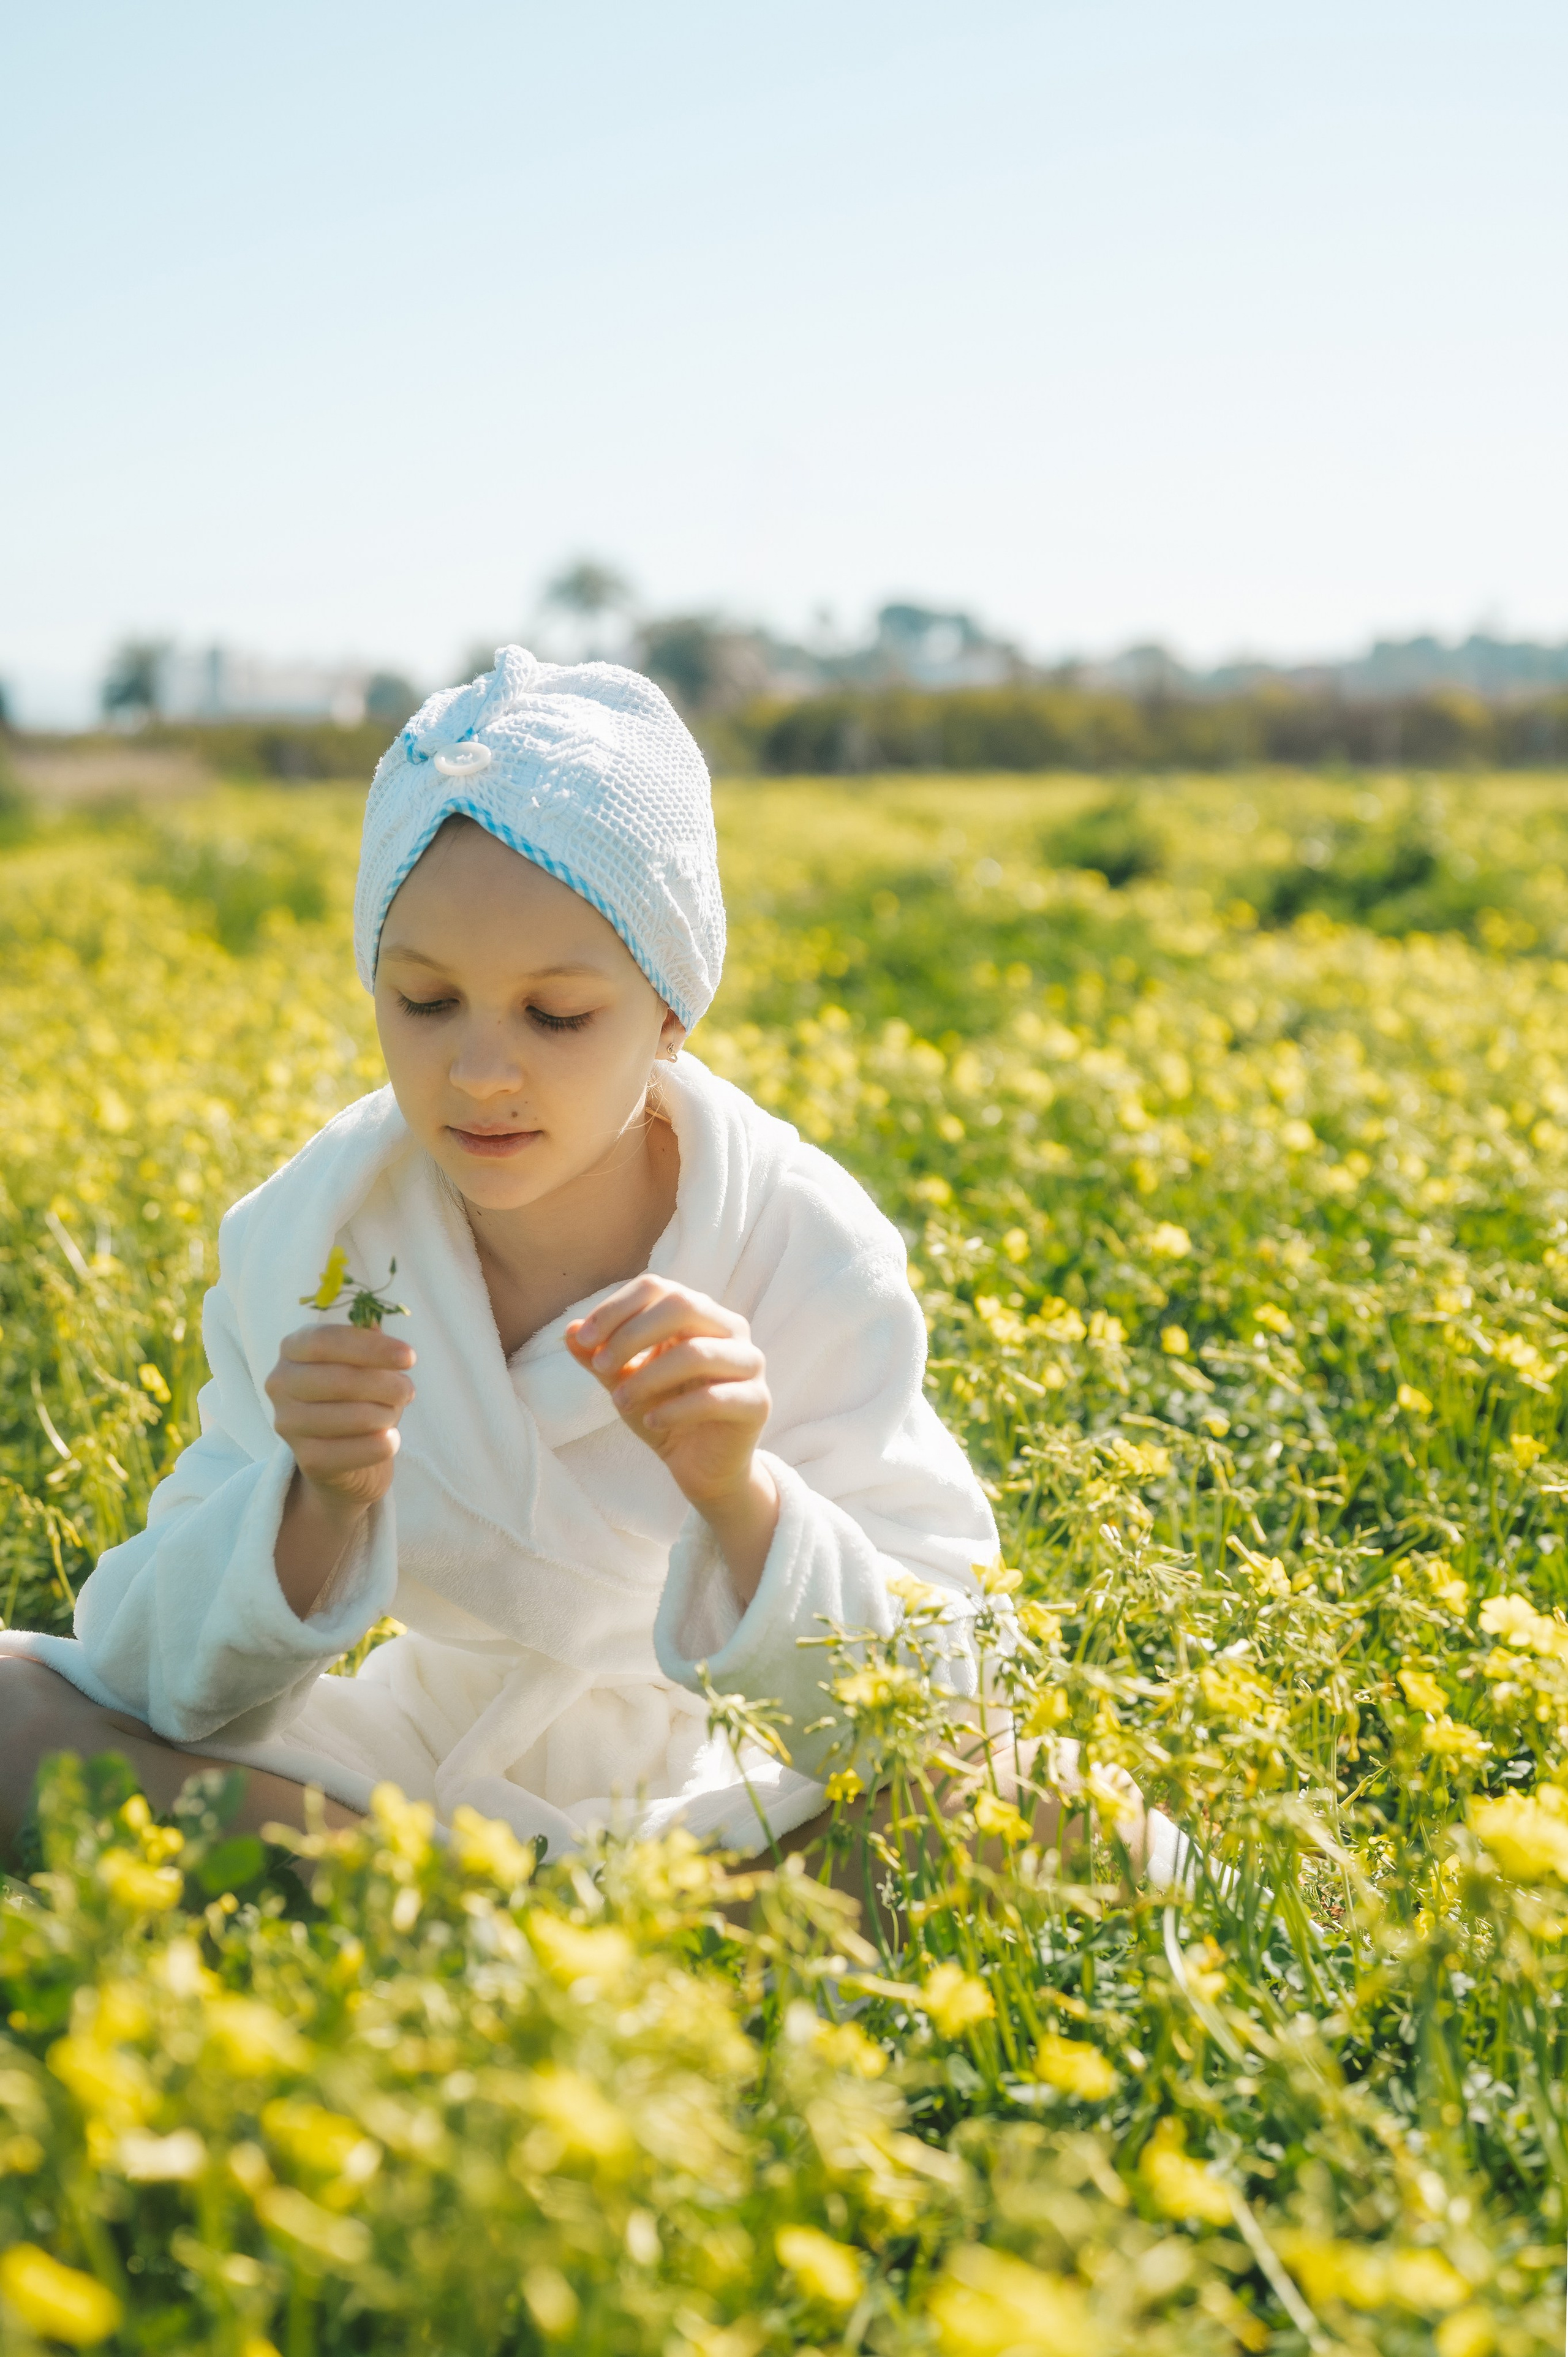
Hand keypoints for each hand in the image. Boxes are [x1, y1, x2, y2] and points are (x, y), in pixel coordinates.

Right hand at [265, 1323, 416, 1518]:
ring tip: (393, 1413)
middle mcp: (280, 1383)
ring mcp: (288, 1423)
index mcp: (293, 1348)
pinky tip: (391, 1439)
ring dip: (385, 1414)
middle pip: (340, 1379)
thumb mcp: (362, 1361)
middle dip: (385, 1385)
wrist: (345, 1454)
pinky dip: (380, 1445)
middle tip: (408, 1390)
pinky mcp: (306, 1459)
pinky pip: (352, 1451)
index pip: (326, 1341)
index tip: (409, 1357)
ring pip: (349, 1417)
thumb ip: (368, 1339)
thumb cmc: (356, 1395)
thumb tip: (376, 1320)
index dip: (371, 1348)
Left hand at [566, 1277, 777, 1601]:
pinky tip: (652, 1421)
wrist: (699, 1466)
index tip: (584, 1339)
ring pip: (698, 1352)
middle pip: (682, 1304)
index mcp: (698, 1313)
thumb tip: (569, 1331)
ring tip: (620, 1401)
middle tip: (600, 1366)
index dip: (616, 1308)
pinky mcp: (758, 1403)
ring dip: (649, 1376)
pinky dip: (675, 1409)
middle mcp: (730, 1329)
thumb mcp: (624, 1381)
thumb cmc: (664, 1411)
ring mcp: (749, 1364)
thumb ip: (600, 1357)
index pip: (656, 1287)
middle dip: (632, 1334)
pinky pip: (716, 1398)